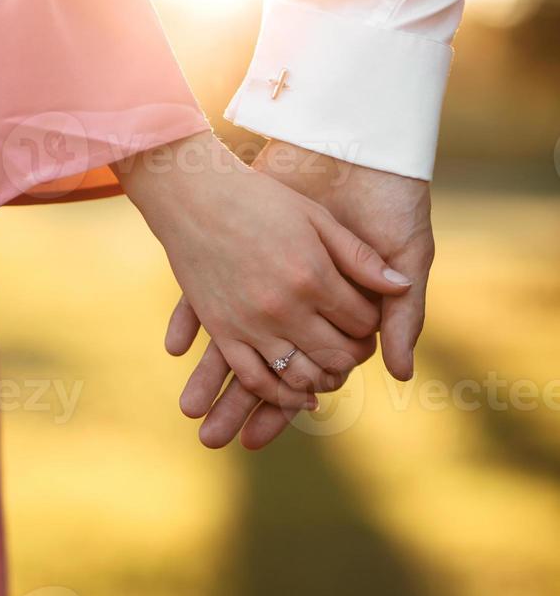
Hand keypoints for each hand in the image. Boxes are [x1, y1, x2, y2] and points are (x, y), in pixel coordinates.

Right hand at [120, 132, 411, 416]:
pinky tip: (300, 395)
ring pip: (302, 376)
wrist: (194, 199)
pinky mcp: (224, 335)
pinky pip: (258, 380)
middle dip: (354, 355)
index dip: (372, 325)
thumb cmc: (260, 200)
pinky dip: (282, 396)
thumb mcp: (317, 218)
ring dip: (324, 380)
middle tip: (355, 348)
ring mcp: (252, 326)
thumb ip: (360, 256)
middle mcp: (285, 308)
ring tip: (331, 370)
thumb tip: (403, 286)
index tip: (369, 319)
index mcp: (313, 276)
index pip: (362, 322)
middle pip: (337, 355)